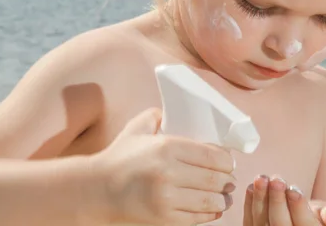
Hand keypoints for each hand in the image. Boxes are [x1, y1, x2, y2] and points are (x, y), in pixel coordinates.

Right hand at [91, 108, 236, 224]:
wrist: (95, 190)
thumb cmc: (119, 158)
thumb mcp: (137, 129)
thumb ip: (156, 116)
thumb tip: (173, 109)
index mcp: (167, 147)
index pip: (212, 155)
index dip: (226, 161)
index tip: (228, 163)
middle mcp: (169, 172)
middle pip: (214, 178)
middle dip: (227, 181)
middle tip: (229, 180)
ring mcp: (167, 197)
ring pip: (209, 200)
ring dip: (222, 199)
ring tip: (224, 197)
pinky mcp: (163, 217)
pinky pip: (196, 217)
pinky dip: (209, 214)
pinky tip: (214, 210)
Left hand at [243, 175, 325, 225]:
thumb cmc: (317, 222)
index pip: (305, 225)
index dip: (298, 208)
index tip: (293, 188)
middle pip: (280, 225)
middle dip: (277, 201)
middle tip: (276, 179)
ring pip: (261, 224)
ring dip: (260, 200)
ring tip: (261, 178)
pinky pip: (249, 224)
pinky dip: (249, 205)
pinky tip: (252, 187)